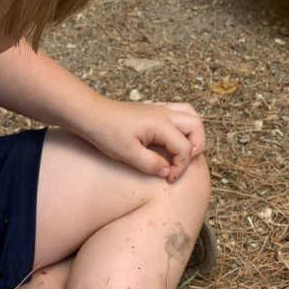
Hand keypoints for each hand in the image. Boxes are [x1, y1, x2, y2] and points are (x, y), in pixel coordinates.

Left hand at [78, 98, 205, 182]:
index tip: (168, 178)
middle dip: (196, 147)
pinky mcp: (154, 110)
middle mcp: (165, 114)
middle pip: (196, 127)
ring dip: (193, 133)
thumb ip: (150, 164)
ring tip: (184, 150)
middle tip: (182, 164)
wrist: (92, 115)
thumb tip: (168, 171)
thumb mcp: (127, 154)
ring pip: (191, 116)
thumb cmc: (107, 133)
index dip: (180, 167)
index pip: (184, 148)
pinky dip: (184, 124)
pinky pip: (180, 111)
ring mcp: (160, 110)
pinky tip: (173, 138)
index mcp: (161, 125)